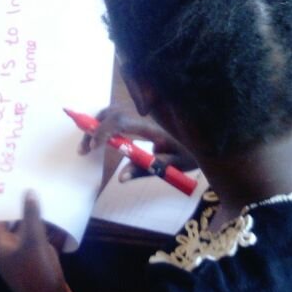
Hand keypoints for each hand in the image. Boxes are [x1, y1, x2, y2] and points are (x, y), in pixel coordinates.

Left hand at [0, 192, 74, 291]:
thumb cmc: (37, 275)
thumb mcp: (33, 242)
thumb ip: (31, 217)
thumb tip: (28, 193)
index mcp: (3, 247)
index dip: (3, 204)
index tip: (10, 185)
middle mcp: (14, 251)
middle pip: (18, 225)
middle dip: (26, 209)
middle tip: (34, 186)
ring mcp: (30, 258)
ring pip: (35, 233)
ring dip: (44, 220)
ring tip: (52, 197)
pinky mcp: (45, 263)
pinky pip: (48, 242)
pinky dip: (55, 232)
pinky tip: (66, 218)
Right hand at [79, 105, 195, 190]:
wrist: (207, 143)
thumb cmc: (191, 154)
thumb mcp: (172, 165)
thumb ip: (146, 169)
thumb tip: (120, 178)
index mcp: (151, 126)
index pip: (120, 120)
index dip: (103, 131)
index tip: (93, 147)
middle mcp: (143, 117)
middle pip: (111, 113)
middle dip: (93, 128)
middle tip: (83, 150)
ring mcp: (141, 117)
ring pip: (112, 113)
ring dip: (96, 126)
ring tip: (86, 147)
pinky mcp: (140, 120)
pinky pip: (117, 117)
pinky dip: (103, 125)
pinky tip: (97, 139)